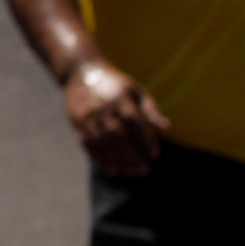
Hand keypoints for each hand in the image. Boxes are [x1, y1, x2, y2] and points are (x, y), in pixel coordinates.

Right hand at [62, 60, 169, 175]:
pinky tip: (110, 170)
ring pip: (103, 143)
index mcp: (120, 98)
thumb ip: (150, 109)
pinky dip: (99, 159)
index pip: (134, 121)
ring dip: (116, 161)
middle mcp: (102, 107)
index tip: (155, 155)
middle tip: (143, 170)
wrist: (81, 71)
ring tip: (129, 173)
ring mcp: (88, 115)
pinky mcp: (77, 122)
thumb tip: (167, 127)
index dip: (145, 139)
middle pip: (118, 135)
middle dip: (131, 155)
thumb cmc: (116, 84)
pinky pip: (88, 144)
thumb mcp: (135, 90)